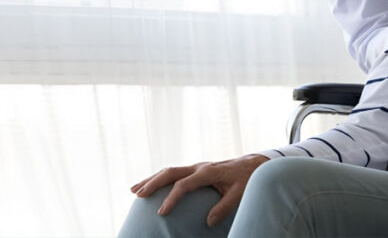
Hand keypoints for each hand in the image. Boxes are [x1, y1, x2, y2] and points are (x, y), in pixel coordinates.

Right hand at [130, 154, 268, 226]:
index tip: (161, 213)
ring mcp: (196, 167)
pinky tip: (148, 186)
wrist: (253, 164)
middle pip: (171, 172)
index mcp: (209, 172)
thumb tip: (208, 222)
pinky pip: (173, 173)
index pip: (185, 184)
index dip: (172, 198)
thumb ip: (224, 207)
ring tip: (134, 191)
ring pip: (169, 170)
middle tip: (139, 196)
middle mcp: (199, 166)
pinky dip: (159, 178)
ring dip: (151, 179)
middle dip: (153, 183)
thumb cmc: (246, 179)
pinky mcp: (195, 170)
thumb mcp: (239, 193)